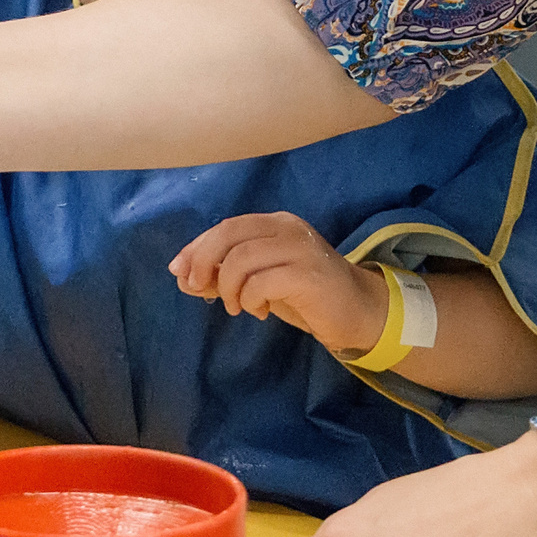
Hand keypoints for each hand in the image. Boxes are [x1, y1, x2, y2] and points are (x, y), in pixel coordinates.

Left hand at [170, 212, 386, 351]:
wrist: (357, 313)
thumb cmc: (305, 295)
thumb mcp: (258, 283)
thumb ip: (223, 276)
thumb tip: (181, 278)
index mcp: (275, 223)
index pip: (227, 226)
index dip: (198, 247)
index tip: (179, 271)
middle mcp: (288, 228)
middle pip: (229, 234)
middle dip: (204, 262)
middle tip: (199, 289)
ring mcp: (300, 249)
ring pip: (241, 259)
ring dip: (228, 288)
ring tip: (238, 307)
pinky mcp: (308, 275)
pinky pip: (260, 283)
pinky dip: (250, 300)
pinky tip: (261, 311)